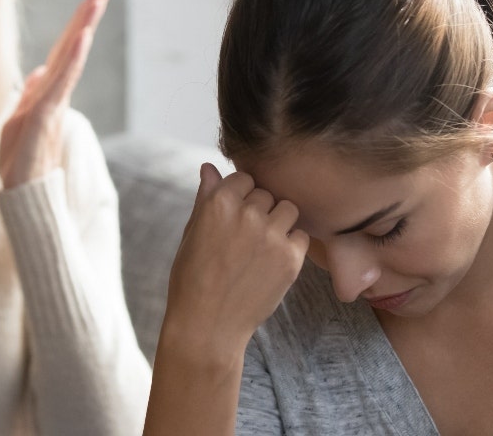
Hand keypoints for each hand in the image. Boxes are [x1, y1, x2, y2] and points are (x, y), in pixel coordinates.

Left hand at [0, 0, 109, 188]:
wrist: (21, 199)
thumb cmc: (20, 166)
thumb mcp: (16, 124)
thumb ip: (29, 97)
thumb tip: (38, 72)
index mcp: (46, 95)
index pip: (61, 54)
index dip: (74, 26)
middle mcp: (53, 97)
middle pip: (70, 50)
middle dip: (86, 18)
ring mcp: (52, 107)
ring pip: (69, 61)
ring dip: (82, 30)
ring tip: (96, 3)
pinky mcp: (45, 120)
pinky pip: (59, 84)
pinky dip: (71, 60)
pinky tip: (81, 39)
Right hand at [160, 164, 309, 359]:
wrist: (207, 325)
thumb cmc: (193, 279)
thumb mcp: (191, 233)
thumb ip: (205, 197)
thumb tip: (209, 167)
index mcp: (218, 203)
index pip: (244, 178)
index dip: (240, 197)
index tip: (234, 219)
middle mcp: (246, 213)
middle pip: (267, 194)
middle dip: (259, 211)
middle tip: (245, 240)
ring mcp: (271, 235)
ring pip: (288, 210)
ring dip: (279, 223)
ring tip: (261, 248)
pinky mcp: (290, 258)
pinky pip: (301, 236)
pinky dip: (291, 246)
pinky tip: (271, 263)